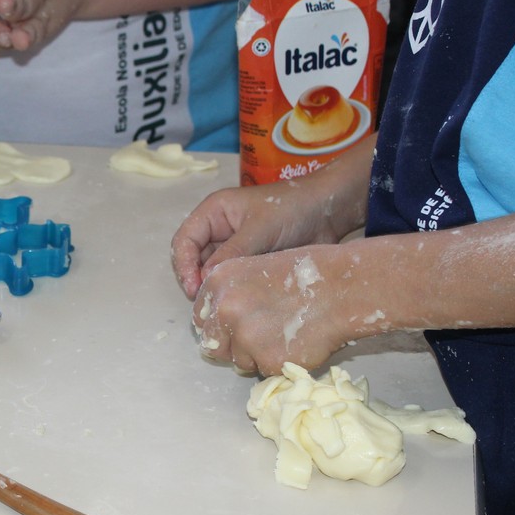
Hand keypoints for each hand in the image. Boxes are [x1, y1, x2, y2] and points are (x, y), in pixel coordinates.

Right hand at [170, 181, 353, 300]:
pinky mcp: (250, 261)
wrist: (330, 212)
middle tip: (207, 303)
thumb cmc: (293, 209)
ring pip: (212, 272)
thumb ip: (232, 253)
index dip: (183, 265)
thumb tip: (206, 281)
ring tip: (222, 305)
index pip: (184, 241)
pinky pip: (232, 278)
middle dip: (196, 280)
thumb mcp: (260, 229)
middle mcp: (219, 230)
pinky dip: (232, 290)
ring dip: (214, 288)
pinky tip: (237, 303)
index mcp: (214, 213)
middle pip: (193, 259)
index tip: (193, 288)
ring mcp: (234, 247)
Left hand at [191, 244, 366, 375]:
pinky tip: (295, 343)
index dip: (217, 325)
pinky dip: (277, 364)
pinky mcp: (266, 360)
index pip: (201, 317)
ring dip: (256, 355)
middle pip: (213, 343)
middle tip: (259, 337)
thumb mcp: (254, 269)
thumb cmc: (303, 275)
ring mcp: (244, 336)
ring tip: (283, 335)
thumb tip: (217, 323)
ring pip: (238, 360)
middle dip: (231, 345)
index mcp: (218, 282)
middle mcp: (224, 309)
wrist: (341, 288)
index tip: (231, 328)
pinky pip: (263, 371)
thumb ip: (230, 294)